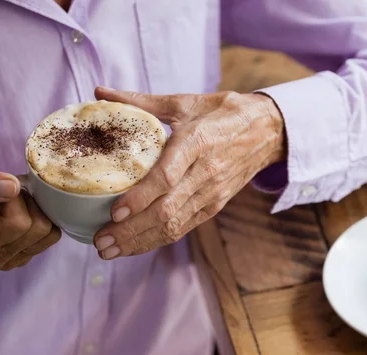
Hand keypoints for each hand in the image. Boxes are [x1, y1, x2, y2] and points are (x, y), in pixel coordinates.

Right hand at [0, 159, 61, 269]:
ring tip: (14, 204)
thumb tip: (11, 188)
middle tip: (9, 195)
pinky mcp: (25, 255)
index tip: (0, 190)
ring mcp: (13, 260)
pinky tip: (21, 213)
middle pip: (39, 228)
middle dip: (29, 204)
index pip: (18, 222)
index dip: (16, 198)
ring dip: (38, 211)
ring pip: (50, 233)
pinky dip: (42, 219)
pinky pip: (51, 236)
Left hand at [93, 87, 285, 258]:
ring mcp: (212, 193)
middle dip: (131, 230)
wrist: (267, 130)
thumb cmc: (222, 112)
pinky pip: (184, 228)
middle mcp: (206, 173)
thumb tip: (99, 92)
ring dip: (140, 241)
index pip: (167, 177)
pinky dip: (158, 239)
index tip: (114, 211)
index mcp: (197, 142)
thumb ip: (140, 101)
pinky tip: (135, 245)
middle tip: (100, 242)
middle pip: (166, 210)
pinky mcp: (215, 205)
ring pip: (174, 225)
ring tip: (110, 250)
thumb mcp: (185, 102)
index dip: (140, 198)